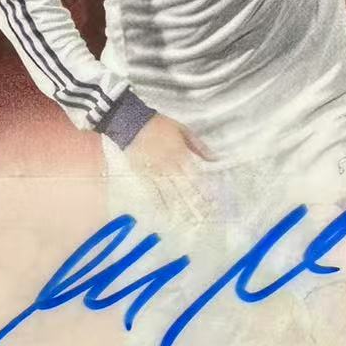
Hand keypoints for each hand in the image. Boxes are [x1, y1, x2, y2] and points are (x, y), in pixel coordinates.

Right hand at [126, 114, 216, 229]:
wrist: (130, 122)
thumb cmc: (158, 125)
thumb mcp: (182, 129)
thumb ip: (198, 145)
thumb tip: (214, 158)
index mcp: (181, 154)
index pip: (196, 176)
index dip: (204, 190)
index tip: (212, 203)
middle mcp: (170, 165)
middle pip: (185, 188)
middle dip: (194, 204)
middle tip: (203, 219)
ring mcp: (156, 172)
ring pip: (170, 193)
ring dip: (179, 208)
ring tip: (188, 222)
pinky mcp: (142, 175)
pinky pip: (153, 192)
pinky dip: (160, 204)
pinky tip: (166, 215)